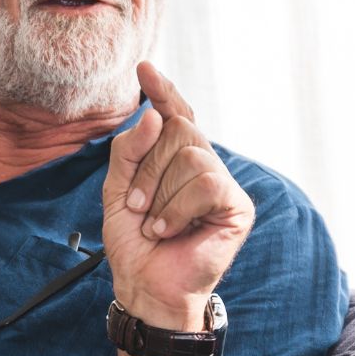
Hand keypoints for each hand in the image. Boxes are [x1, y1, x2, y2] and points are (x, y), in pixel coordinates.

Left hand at [102, 62, 254, 328]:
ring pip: (191, 156)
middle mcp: (203, 165)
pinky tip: (169, 230)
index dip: (163, 91)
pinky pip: (206, 183)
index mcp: (175, 158)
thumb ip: (129, 151)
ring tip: (154, 224)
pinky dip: (178, 208)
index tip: (144, 69)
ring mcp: (223, 184)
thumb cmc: (134, 243)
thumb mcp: (117, 190)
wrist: (146, 287)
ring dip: (161, 193)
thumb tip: (154, 115)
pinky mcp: (237, 207)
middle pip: (178, 131)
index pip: (174, 115)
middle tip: (137, 206)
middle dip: (148, 168)